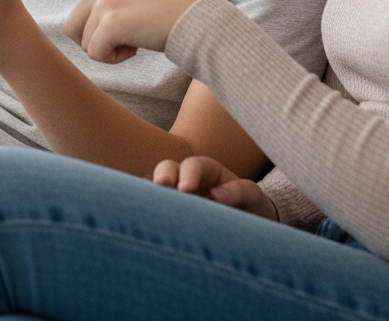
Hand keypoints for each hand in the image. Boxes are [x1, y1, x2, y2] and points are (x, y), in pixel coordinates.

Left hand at [12, 0, 202, 63]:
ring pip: (84, 42)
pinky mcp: (111, 20)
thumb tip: (93, 34)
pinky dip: (115, 59)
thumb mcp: (136, 4)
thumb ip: (111, 8)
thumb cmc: (171, 19)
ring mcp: (105, 0)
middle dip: (93, 42)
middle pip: (72, 27)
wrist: (196, 21)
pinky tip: (136, 47)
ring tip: (135, 40)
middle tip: (125, 39)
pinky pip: (97, 53)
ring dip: (107, 51)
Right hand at [152, 155, 277, 220]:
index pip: (195, 165)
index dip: (189, 174)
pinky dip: (143, 204)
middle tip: (161, 186)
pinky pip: (152, 203)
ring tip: (144, 201)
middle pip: (169, 168)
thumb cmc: (250, 206)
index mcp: (208, 170)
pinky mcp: (170, 211)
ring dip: (150, 191)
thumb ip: (238, 192)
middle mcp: (187, 178)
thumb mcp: (251, 195)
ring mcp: (176, 195)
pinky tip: (136, 210)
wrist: (250, 224)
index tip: (185, 188)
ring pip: (156, 185)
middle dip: (163, 175)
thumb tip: (216, 195)